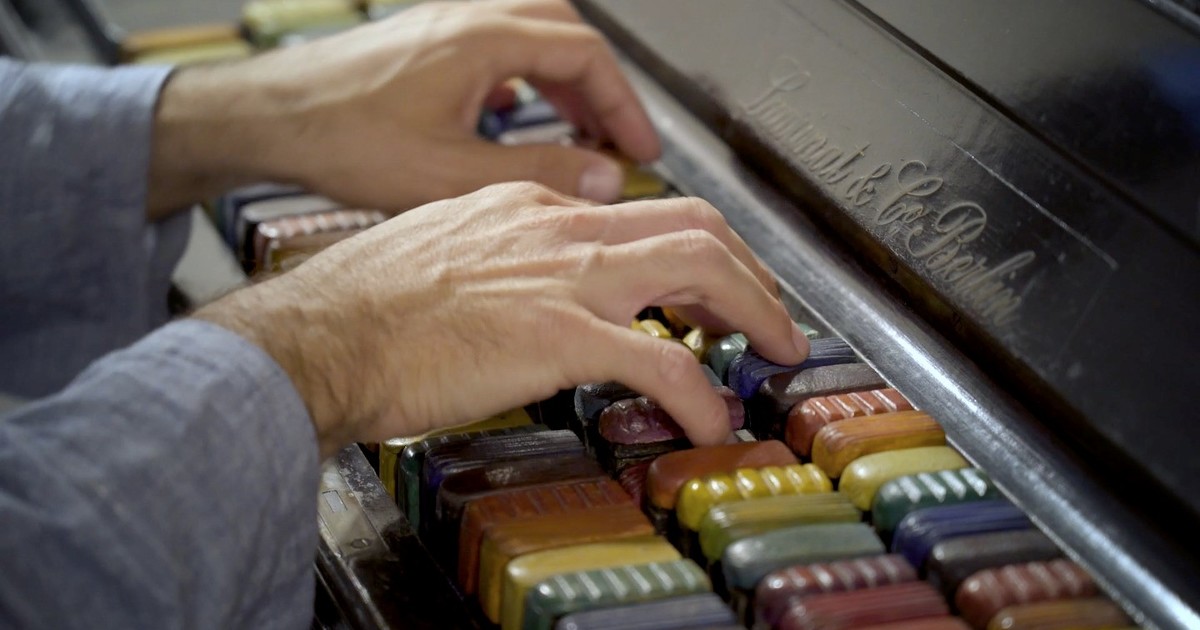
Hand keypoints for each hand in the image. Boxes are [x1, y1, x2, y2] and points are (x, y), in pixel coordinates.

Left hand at [148, 0, 657, 217]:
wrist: (267, 120)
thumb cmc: (341, 138)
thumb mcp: (452, 174)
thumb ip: (537, 174)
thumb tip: (602, 178)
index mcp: (483, 41)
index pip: (586, 56)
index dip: (624, 104)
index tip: (641, 147)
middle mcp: (466, 19)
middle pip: (565, 33)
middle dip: (601, 86)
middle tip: (618, 136)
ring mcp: (442, 26)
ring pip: (530, 34)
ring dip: (563, 79)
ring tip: (579, 132)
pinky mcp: (421, 44)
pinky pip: (494, 44)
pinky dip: (523, 76)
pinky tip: (514, 118)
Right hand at [194, 183, 808, 457]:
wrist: (321, 334)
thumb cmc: (363, 309)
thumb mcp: (442, 256)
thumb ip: (501, 262)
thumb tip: (532, 295)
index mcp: (528, 208)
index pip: (638, 211)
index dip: (691, 250)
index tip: (708, 286)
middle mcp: (559, 228)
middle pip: (693, 223)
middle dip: (749, 270)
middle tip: (770, 313)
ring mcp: (564, 277)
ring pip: (701, 267)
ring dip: (755, 311)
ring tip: (776, 351)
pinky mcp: (559, 336)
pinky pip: (663, 364)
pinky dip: (700, 395)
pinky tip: (708, 422)